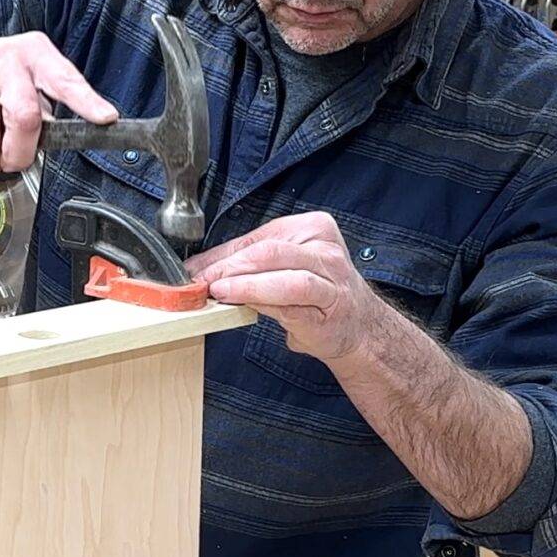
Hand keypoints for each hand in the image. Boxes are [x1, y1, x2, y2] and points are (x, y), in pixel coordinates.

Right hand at [0, 32, 118, 178]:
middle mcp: (6, 60)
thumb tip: (66, 138)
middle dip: (20, 154)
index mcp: (34, 55)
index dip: (86, 102)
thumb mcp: (23, 78)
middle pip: (25, 119)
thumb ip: (46, 104)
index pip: (65, 81)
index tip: (105, 118)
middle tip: (14, 159)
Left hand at [185, 212, 384, 360]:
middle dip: (228, 266)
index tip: (196, 268)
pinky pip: (293, 304)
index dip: (222, 254)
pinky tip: (243, 305)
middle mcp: (324, 251)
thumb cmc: (319, 295)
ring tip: (219, 290)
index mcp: (313, 229)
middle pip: (268, 252)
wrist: (361, 328)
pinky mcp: (329, 310)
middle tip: (202, 280)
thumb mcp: (286, 268)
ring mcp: (331, 280)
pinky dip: (264, 303)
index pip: (258, 237)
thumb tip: (203, 268)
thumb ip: (250, 264)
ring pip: (283, 275)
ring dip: (245, 284)